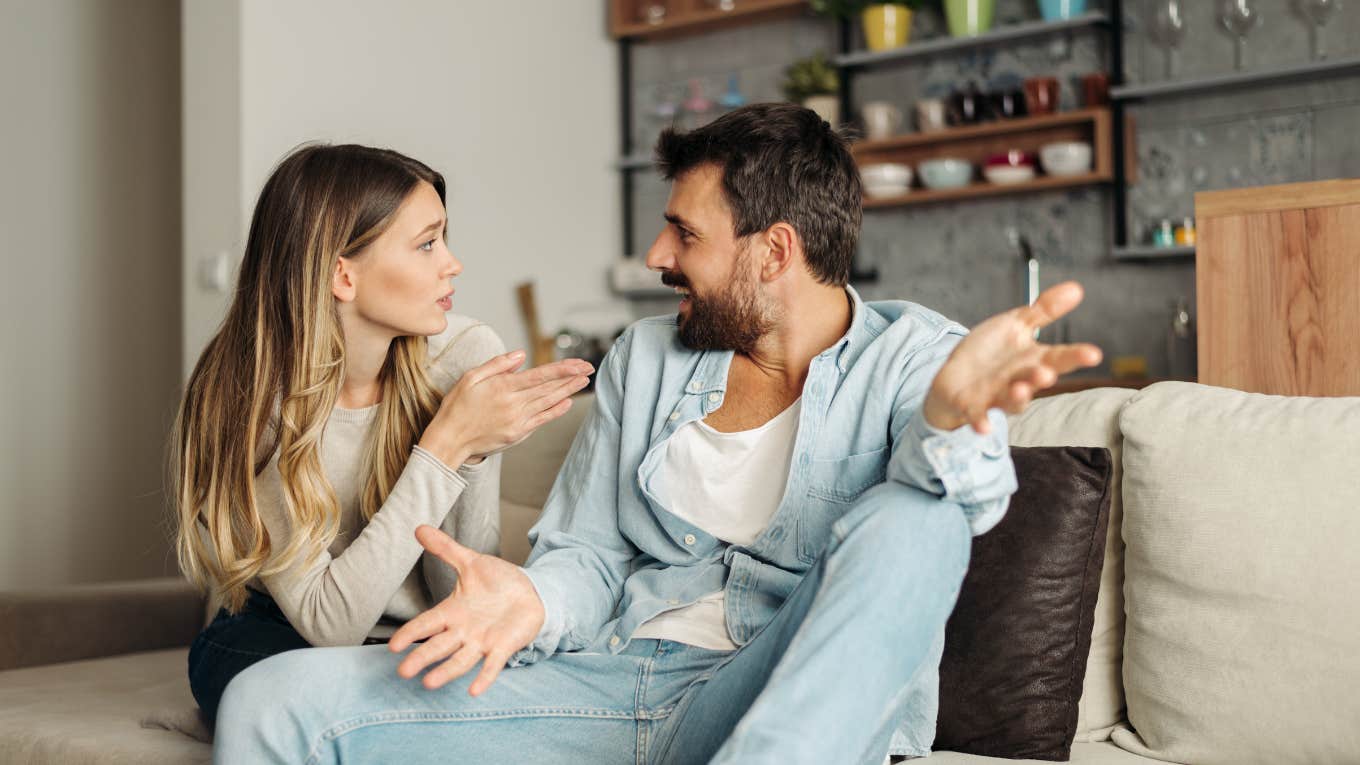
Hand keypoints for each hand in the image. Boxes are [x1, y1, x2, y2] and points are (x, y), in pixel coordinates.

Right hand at [390, 526, 545, 694]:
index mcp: (453, 611)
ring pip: (460, 659)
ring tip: (429, 683)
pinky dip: (484, 677)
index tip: (394, 646)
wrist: (531, 591)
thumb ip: (445, 549)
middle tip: (403, 671)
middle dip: (422, 657)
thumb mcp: (471, 562)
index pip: (427, 623)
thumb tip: (419, 528)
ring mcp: (482, 641)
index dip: (411, 633)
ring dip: (446, 671)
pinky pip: (492, 665)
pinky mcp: (503, 647)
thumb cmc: (498, 581)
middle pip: (438, 646)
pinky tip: (475, 691)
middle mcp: (464, 630)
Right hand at [419, 351, 593, 466]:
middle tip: (589, 367)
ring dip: (569, 391)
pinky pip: (542, 419)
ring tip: (584, 381)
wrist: (449, 441)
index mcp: (502, 387)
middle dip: (572, 377)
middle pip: (549, 388)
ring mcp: (518, 421)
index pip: (540, 375)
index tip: (579, 363)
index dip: (562, 369)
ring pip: (549, 402)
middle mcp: (514, 404)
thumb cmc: (457, 407)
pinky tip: (568, 402)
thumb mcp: (470, 378)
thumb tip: (520, 355)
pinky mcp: (518, 434)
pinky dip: (557, 410)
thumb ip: (496, 365)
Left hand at [922, 281, 1101, 433]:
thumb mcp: (1016, 324)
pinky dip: (981, 421)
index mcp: (1032, 360)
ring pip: (1011, 400)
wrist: (955, 377)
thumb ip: (1044, 310)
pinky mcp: (971, 406)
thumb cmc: (990, 353)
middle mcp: (1019, 381)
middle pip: (1035, 379)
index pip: (1058, 357)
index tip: (1094, 354)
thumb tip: (1076, 288)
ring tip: (1020, 389)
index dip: (1076, 356)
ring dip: (1017, 396)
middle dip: (1042, 376)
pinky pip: (978, 415)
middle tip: (1048, 373)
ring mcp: (996, 396)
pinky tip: (983, 427)